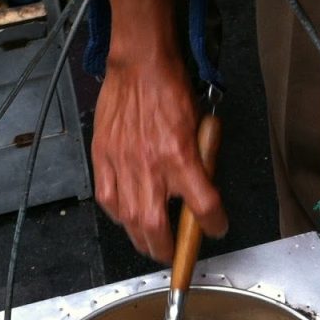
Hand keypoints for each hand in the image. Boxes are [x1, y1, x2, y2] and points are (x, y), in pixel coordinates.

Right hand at [91, 59, 226, 262]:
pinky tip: (125, 219)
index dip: (213, 224)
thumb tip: (204, 185)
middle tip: (173, 254)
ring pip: (129, 220)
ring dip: (141, 240)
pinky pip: (108, 199)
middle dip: (167, 249)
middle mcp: (151, 166)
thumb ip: (201, 159)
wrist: (139, 65)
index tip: (216, 227)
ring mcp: (123, 164)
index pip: (203, 205)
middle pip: (157, 227)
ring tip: (150, 246)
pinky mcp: (103, 158)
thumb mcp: (200, 125)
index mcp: (180, 156)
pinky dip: (117, 216)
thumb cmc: (171, 89)